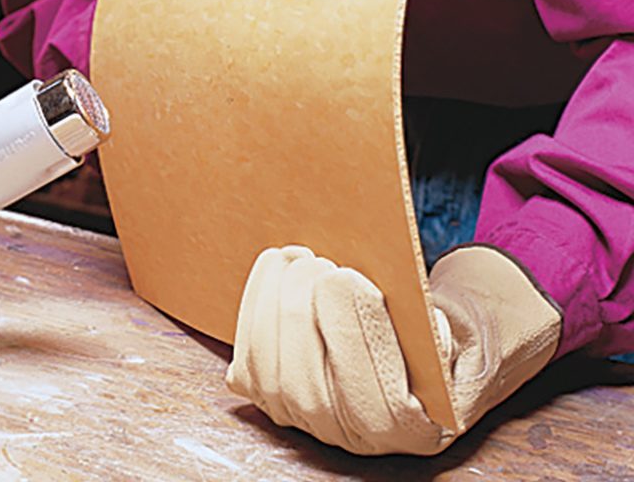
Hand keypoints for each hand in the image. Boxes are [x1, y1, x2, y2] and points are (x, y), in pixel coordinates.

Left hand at [226, 244, 560, 455]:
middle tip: (316, 261)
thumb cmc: (429, 336)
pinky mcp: (271, 400)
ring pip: (270, 375)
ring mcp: (307, 424)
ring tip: (295, 257)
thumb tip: (412, 314)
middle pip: (308, 388)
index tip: (346, 277)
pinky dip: (253, 309)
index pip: (375, 398)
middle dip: (304, 313)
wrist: (406, 350)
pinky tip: (275, 270)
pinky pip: (248, 363)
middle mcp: (355, 440)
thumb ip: (435, 335)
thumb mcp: (451, 336)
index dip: (353, 333)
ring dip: (273, 305)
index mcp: (412, 431)